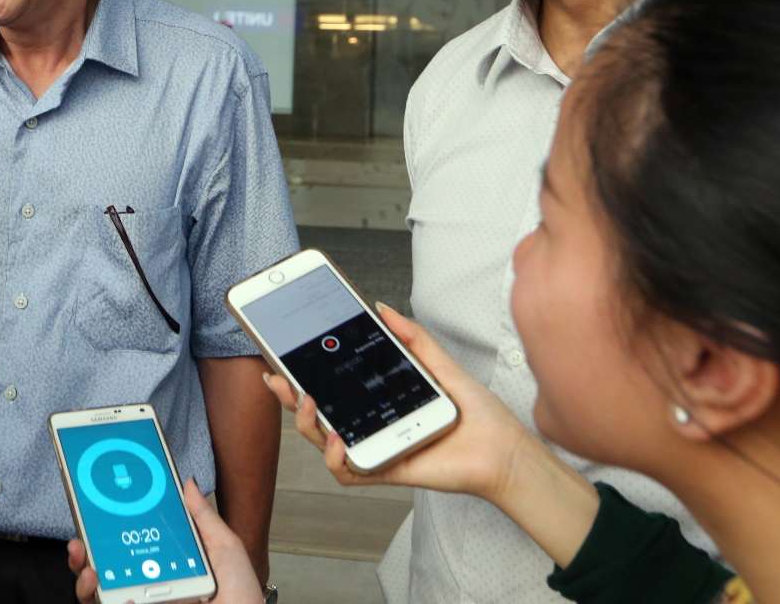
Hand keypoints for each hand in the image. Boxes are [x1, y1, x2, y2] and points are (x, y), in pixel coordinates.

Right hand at [66, 478, 262, 603]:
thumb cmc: (241, 596)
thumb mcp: (225, 549)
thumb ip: (202, 517)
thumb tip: (187, 483)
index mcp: (166, 563)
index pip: (130, 544)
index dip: (109, 528)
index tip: (97, 511)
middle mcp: (149, 585)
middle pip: (105, 566)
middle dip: (85, 552)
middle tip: (80, 541)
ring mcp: (142, 602)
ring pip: (98, 592)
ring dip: (83, 577)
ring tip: (89, 568)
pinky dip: (99, 598)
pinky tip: (108, 591)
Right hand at [265, 303, 533, 505]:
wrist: (502, 450)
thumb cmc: (476, 415)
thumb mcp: (439, 364)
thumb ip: (411, 337)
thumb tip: (382, 307)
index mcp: (377, 400)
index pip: (332, 386)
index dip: (302, 373)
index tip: (283, 352)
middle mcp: (370, 424)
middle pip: (316, 413)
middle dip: (288, 396)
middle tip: (277, 376)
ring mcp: (375, 447)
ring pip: (322, 441)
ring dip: (305, 423)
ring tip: (308, 402)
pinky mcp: (386, 469)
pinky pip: (348, 471)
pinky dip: (335, 458)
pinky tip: (338, 438)